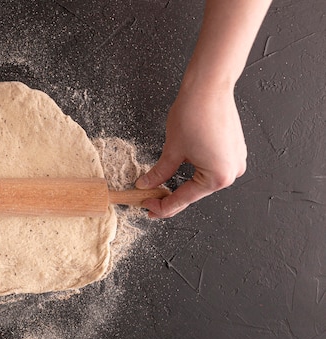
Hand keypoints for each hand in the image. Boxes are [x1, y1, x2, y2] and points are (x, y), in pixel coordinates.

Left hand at [135, 87, 246, 217]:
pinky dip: (193, 173)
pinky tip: (178, 175)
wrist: (208, 87)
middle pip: (195, 192)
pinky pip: (210, 168)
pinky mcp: (233, 150)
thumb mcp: (171, 150)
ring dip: (182, 185)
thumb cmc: (194, 114)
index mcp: (218, 177)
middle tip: (149, 201)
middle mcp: (232, 172)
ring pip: (202, 181)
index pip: (184, 198)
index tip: (147, 209)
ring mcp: (235, 160)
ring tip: (160, 190)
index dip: (162, 206)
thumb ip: (159, 173)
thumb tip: (146, 185)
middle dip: (171, 196)